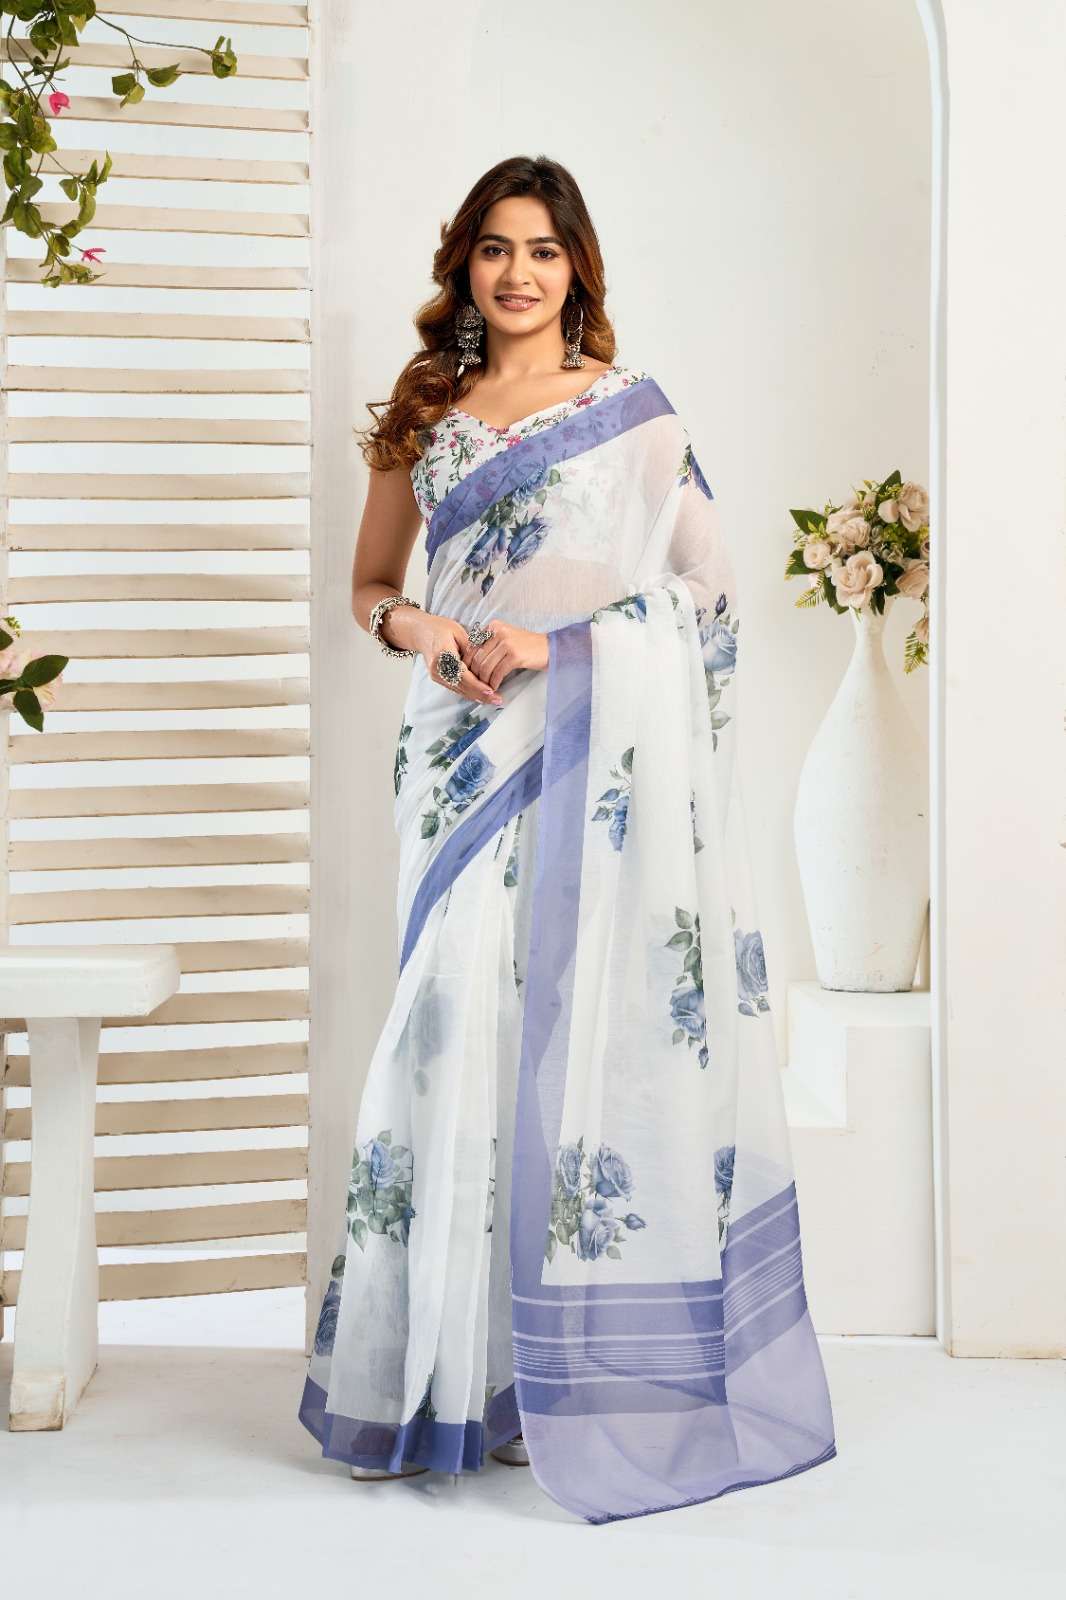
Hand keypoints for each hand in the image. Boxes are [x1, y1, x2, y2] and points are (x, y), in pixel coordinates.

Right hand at [383, 604, 502, 706]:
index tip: (491, 690)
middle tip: (497, 699)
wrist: (421, 632)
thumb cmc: (440, 628)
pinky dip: (469, 692)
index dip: (477, 685)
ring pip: (459, 690)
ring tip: (493, 699)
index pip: (462, 674)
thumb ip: (472, 648)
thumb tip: (487, 661)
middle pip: (461, 686)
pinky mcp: (438, 678)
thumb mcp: (459, 632)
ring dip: (476, 696)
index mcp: (442, 653)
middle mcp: (437, 668)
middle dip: (480, 695)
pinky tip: (482, 696)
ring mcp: (436, 675)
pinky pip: (455, 688)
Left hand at [460, 618, 548, 691]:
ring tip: (486, 687)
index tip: (468, 675)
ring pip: (486, 667)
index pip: (473, 646)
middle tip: (476, 685)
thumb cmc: (527, 647)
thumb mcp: (506, 638)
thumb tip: (470, 661)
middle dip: (475, 674)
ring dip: (484, 681)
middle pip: (477, 658)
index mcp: (494, 626)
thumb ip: (489, 645)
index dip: (468, 663)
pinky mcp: (514, 655)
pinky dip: (494, 682)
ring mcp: (507, 643)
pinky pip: (497, 673)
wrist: (550, 648)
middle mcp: (498, 631)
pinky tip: (495, 687)